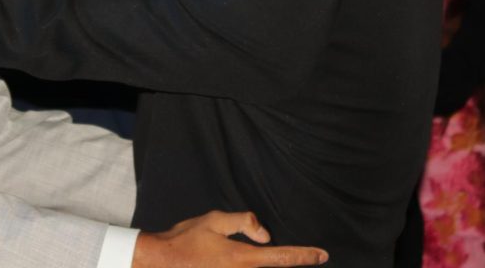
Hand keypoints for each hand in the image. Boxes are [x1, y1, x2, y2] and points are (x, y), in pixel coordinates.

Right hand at [132, 211, 326, 266]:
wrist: (161, 262)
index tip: (322, 255)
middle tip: (315, 259)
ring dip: (277, 267)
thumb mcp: (215, 220)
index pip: (281, 258)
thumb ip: (243, 223)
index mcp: (242, 258)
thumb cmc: (186, 239)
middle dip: (294, 264)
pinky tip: (264, 264)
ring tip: (290, 261)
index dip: (304, 256)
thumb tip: (265, 234)